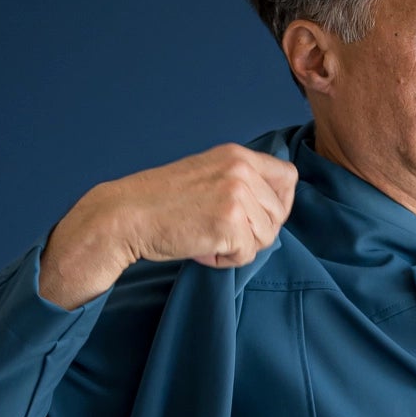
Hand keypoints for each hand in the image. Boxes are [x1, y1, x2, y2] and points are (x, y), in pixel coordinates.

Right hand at [101, 143, 300, 270]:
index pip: (288, 176)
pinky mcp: (229, 224)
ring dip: (238, 247)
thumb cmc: (162, 201)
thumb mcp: (207, 174)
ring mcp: (237, 196)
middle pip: (279, 214)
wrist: (127, 215)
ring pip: (265, 237)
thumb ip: (240, 181)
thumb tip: (274, 206)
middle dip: (256, 232)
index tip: (262, 216)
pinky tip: (201, 248)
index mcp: (237, 155)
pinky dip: (224, 261)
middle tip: (221, 232)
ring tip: (207, 237)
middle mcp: (241, 170)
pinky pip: (246, 256)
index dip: (281, 202)